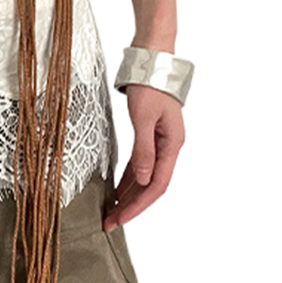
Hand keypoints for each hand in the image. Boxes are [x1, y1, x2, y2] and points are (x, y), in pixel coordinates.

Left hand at [102, 84, 184, 232]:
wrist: (152, 59)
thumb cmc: (148, 85)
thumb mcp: (144, 118)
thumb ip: (143, 149)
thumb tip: (144, 179)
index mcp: (172, 145)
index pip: (157, 186)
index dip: (138, 206)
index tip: (120, 219)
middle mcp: (169, 147)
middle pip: (151, 187)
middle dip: (131, 206)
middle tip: (109, 223)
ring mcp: (160, 143)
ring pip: (144, 178)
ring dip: (128, 196)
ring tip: (111, 213)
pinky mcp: (149, 137)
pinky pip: (139, 166)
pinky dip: (127, 180)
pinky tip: (116, 192)